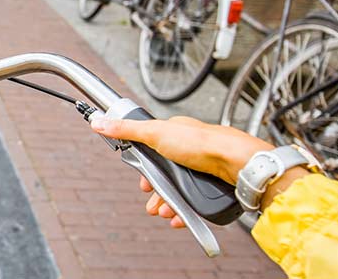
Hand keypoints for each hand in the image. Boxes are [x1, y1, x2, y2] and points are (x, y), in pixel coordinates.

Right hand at [90, 116, 271, 227]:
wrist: (237, 163)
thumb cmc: (203, 144)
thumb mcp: (156, 134)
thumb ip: (127, 130)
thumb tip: (99, 122)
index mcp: (175, 132)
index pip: (151, 149)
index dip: (143, 168)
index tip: (141, 180)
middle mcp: (188, 148)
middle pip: (164, 173)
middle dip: (155, 191)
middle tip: (151, 201)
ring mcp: (201, 166)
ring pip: (178, 188)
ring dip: (167, 203)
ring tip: (164, 212)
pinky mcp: (211, 182)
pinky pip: (193, 199)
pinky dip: (183, 210)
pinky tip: (179, 216)